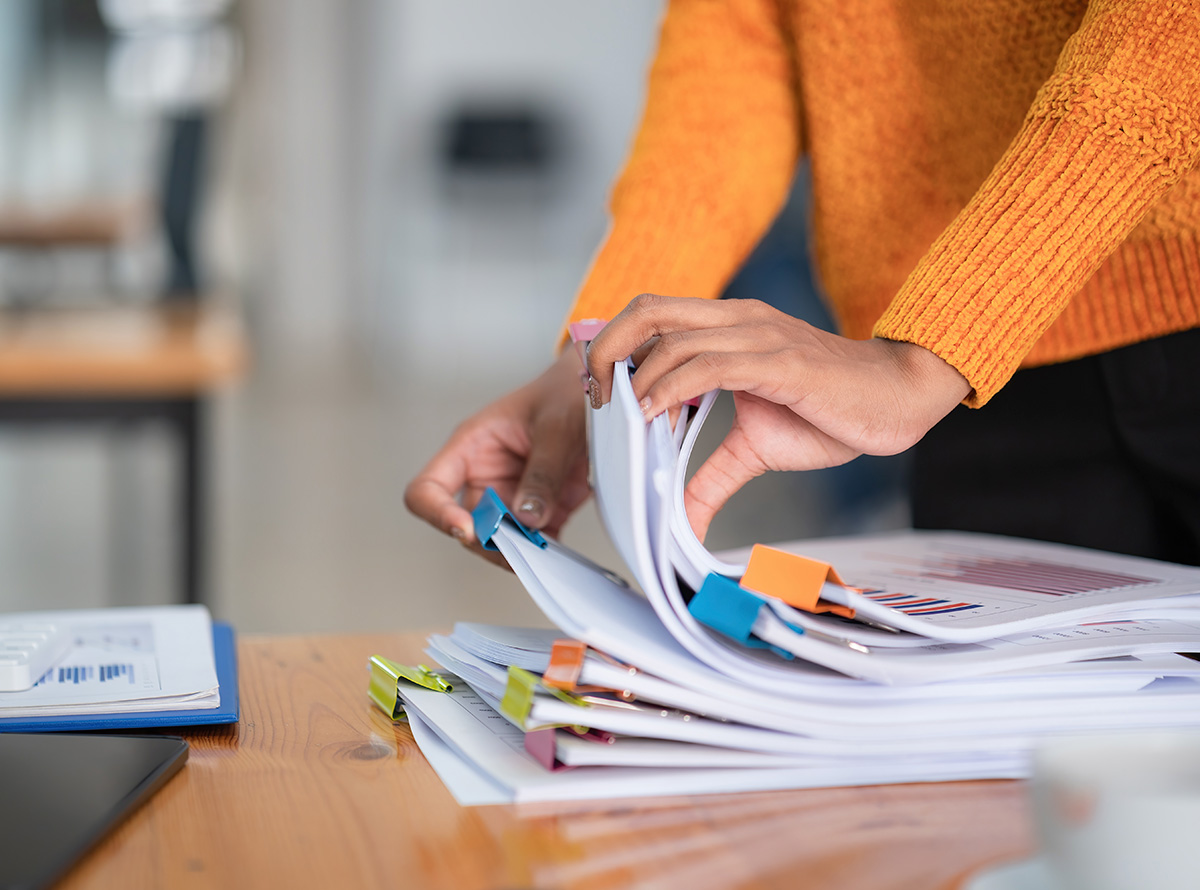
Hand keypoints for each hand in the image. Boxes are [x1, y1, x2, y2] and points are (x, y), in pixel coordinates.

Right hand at [404, 349, 591, 564]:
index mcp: (471, 448)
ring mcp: (513, 497)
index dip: (437, 512)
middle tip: (518, 548)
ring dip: (517, 552)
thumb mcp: (556, 426)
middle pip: (466, 525)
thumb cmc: (565, 394)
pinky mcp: (542, 511)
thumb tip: (528, 517)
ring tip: (542, 551)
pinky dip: (544, 553)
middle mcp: (486, 477)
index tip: (466, 529)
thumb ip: (543, 471)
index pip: (428, 488)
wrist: (601, 395)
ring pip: (499, 541)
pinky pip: (534, 542)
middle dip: (488, 542)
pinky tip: (558, 554)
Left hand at [586, 294, 971, 539]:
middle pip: (648, 309)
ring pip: (673, 338)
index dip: (615, 345)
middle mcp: (738, 320)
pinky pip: (710, 364)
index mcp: (729, 327)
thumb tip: (679, 520)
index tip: (598, 394)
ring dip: (635, 378)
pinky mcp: (781, 362)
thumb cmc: (832, 412)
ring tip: (619, 417)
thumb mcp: (755, 449)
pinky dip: (671, 389)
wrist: (900, 398)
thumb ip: (710, 477)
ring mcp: (759, 337)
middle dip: (606, 347)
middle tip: (594, 398)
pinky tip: (653, 416)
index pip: (653, 315)